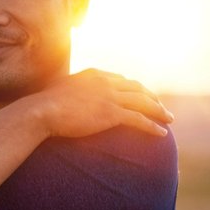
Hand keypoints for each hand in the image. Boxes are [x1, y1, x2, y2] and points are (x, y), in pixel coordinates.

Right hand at [31, 69, 173, 137]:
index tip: (141, 96)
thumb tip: (66, 98)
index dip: (134, 89)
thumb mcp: (58, 91)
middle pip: (136, 88)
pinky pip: (139, 119)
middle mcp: (105, 82)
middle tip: (161, 107)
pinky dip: (152, 126)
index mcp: (94, 74)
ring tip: (168, 119)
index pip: (121, 80)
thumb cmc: (43, 105)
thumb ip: (69, 91)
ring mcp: (109, 96)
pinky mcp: (111, 113)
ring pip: (143, 102)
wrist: (41, 111)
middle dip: (152, 97)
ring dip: (158, 111)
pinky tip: (161, 134)